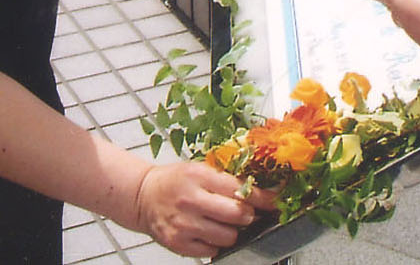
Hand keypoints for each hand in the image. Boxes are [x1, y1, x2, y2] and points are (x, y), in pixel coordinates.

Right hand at [134, 161, 274, 258]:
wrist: (143, 196)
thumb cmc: (175, 181)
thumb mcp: (200, 169)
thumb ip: (226, 179)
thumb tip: (260, 190)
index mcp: (199, 176)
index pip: (241, 189)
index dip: (263, 197)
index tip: (275, 202)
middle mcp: (191, 200)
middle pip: (238, 215)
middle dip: (248, 215)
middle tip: (246, 212)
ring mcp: (184, 224)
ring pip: (228, 237)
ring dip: (233, 232)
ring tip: (224, 222)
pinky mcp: (179, 243)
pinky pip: (212, 250)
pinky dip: (216, 243)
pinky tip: (209, 231)